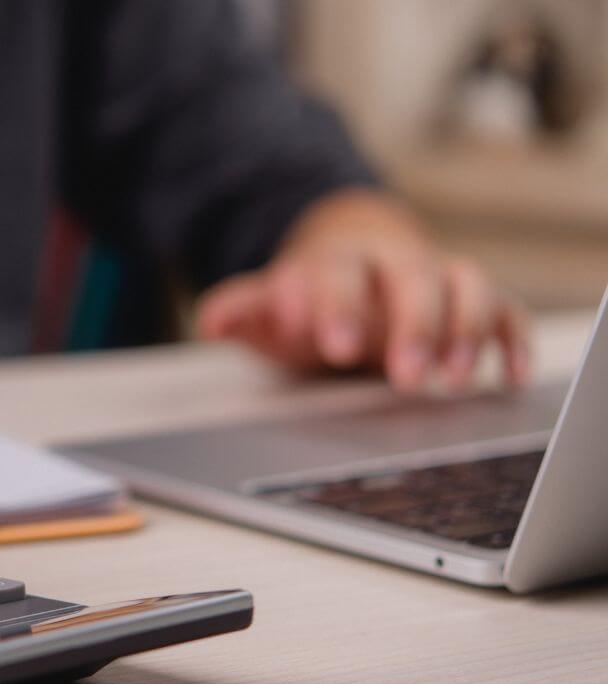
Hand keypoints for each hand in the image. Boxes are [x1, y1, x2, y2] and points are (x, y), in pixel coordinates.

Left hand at [195, 189, 530, 391]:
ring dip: (465, 330)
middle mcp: (393, 263)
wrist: (351, 264)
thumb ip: (244, 312)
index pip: (339, 273)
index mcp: (337, 262)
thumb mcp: (270, 310)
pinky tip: (507, 377)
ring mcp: (436, 278)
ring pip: (466, 285)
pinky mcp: (472, 301)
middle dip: (412, 325)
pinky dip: (510, 339)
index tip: (332, 343)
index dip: (336, 304)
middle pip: (412, 277)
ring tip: (452, 382)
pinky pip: (504, 309)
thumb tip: (210, 321)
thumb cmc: (307, 300)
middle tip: (404, 376)